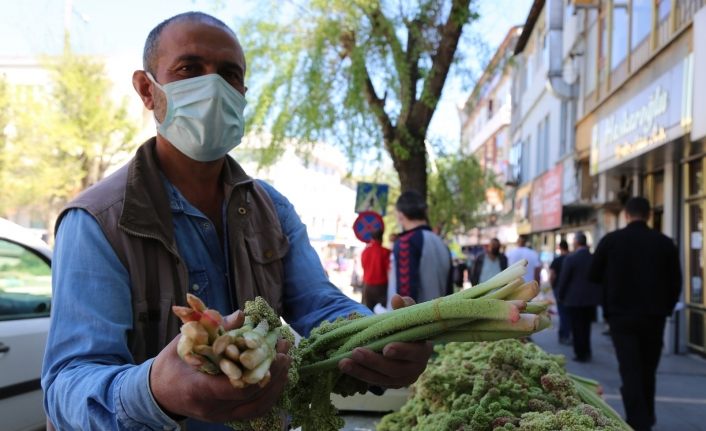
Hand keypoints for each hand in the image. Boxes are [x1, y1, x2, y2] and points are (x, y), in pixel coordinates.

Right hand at [150, 310, 291, 421]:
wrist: (158, 393)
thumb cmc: (172, 365)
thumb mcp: (186, 343)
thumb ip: (213, 330)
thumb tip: (240, 314)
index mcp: (198, 389)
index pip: (234, 387)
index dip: (257, 371)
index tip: (272, 351)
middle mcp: (212, 408)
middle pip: (252, 397)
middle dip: (274, 373)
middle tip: (285, 349)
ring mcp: (221, 416)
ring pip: (258, 406)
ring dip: (277, 384)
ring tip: (286, 360)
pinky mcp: (228, 417)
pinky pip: (256, 410)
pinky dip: (270, 394)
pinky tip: (279, 376)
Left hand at [337, 295, 432, 388]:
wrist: (405, 345)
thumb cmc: (407, 328)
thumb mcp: (407, 317)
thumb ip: (404, 307)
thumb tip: (396, 298)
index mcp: (423, 351)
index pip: (415, 353)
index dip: (402, 351)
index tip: (386, 348)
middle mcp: (415, 369)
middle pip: (395, 369)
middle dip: (374, 361)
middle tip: (356, 352)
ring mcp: (401, 379)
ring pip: (381, 378)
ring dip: (361, 370)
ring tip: (343, 362)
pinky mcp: (389, 384)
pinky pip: (373, 381)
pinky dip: (358, 374)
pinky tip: (344, 366)